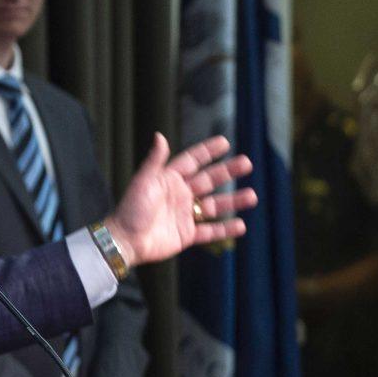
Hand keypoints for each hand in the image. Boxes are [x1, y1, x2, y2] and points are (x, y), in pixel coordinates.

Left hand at [105, 133, 256, 266]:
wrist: (125, 240)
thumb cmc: (131, 209)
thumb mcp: (143, 182)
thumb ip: (155, 161)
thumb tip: (160, 136)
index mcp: (169, 180)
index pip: (192, 161)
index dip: (207, 152)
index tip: (225, 142)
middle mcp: (179, 195)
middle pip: (208, 180)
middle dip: (228, 172)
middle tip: (247, 163)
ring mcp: (184, 215)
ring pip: (214, 205)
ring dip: (233, 200)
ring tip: (252, 196)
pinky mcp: (186, 235)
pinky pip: (210, 231)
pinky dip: (225, 229)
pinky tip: (241, 225)